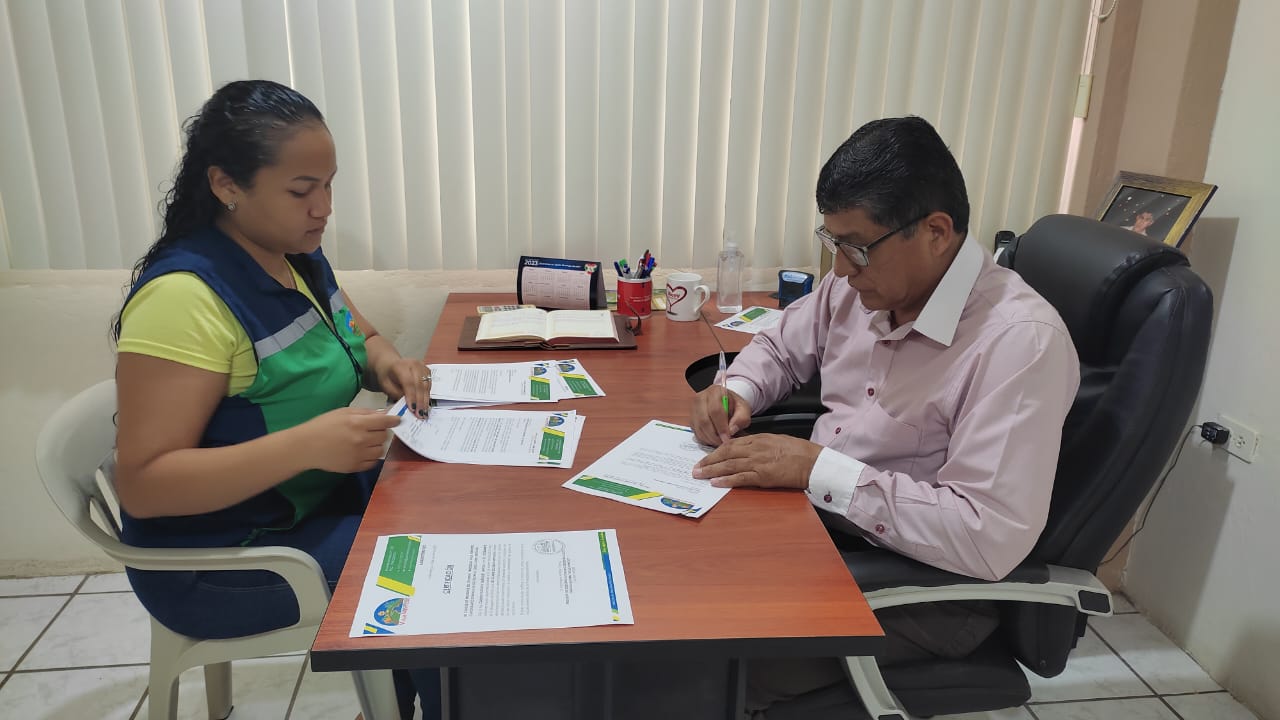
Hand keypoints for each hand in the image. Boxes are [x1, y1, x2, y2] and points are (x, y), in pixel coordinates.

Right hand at [300, 407, 402, 473]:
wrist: (306, 447)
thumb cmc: (323, 425)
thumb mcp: (343, 412)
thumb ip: (365, 413)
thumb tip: (384, 413)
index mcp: (358, 423)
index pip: (385, 422)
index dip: (393, 420)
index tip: (397, 420)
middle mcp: (361, 440)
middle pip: (384, 436)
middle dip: (381, 432)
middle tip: (373, 430)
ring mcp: (359, 455)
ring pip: (381, 450)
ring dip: (377, 445)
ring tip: (366, 441)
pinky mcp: (355, 467)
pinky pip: (373, 462)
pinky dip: (371, 457)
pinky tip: (363, 452)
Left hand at [377, 357, 431, 418]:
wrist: (390, 364)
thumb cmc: (387, 375)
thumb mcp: (386, 385)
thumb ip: (396, 394)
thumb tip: (408, 405)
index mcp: (400, 366)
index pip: (409, 382)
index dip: (412, 396)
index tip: (412, 409)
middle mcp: (414, 364)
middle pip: (420, 384)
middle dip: (420, 401)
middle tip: (420, 414)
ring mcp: (422, 367)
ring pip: (426, 385)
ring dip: (425, 400)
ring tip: (424, 412)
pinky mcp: (427, 371)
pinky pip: (429, 385)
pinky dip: (427, 396)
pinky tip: (425, 405)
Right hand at [690, 385, 752, 445]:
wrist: (727, 403)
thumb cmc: (735, 406)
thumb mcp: (744, 410)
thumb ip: (741, 419)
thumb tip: (731, 431)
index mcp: (715, 391)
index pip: (715, 410)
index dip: (721, 427)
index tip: (727, 439)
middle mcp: (701, 397)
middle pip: (703, 420)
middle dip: (714, 435)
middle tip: (723, 444)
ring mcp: (693, 408)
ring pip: (698, 427)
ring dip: (709, 439)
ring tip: (720, 442)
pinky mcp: (691, 418)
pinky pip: (695, 432)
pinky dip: (704, 439)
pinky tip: (713, 440)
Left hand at [691, 433, 822, 488]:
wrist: (812, 461)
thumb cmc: (797, 451)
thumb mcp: (775, 441)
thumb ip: (758, 444)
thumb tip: (743, 449)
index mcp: (758, 439)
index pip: (731, 444)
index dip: (715, 451)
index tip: (705, 457)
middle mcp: (755, 449)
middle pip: (726, 454)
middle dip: (708, 461)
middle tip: (695, 468)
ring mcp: (758, 463)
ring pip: (729, 466)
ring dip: (712, 471)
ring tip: (699, 475)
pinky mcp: (763, 476)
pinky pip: (740, 478)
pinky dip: (726, 480)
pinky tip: (715, 483)